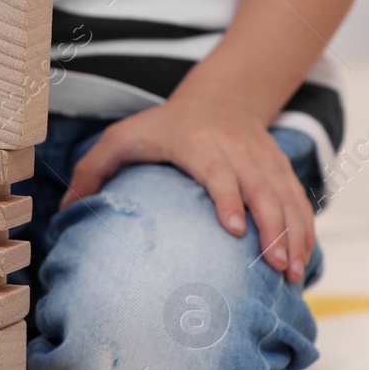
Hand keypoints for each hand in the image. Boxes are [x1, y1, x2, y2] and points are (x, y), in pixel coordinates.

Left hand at [61, 88, 315, 283]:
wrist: (223, 95)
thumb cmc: (163, 125)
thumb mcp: (122, 137)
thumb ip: (92, 170)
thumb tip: (63, 210)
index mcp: (198, 143)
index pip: (218, 171)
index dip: (228, 198)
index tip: (234, 230)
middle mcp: (237, 150)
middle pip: (261, 188)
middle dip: (272, 227)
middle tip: (275, 266)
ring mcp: (264, 160)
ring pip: (286, 196)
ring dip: (294, 234)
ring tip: (292, 274)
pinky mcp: (281, 169)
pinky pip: (299, 200)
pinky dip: (305, 229)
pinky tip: (304, 262)